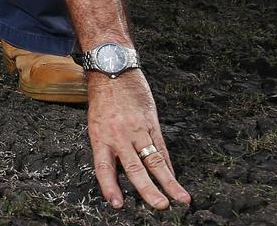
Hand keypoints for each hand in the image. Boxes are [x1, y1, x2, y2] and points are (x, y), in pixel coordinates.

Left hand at [87, 70, 190, 209]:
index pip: (104, 168)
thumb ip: (107, 147)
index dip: (110, 187)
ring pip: (154, 159)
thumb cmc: (102, 99)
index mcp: (100, 137)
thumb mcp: (95, 124)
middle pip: (135, 168)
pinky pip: (161, 146)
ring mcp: (137, 129)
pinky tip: (175, 176)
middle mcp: (119, 135)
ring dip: (169, 181)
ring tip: (181, 198)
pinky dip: (168, 164)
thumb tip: (118, 174)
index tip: (118, 204)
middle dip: (149, 190)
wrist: (112, 70)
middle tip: (160, 206)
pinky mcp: (151, 121)